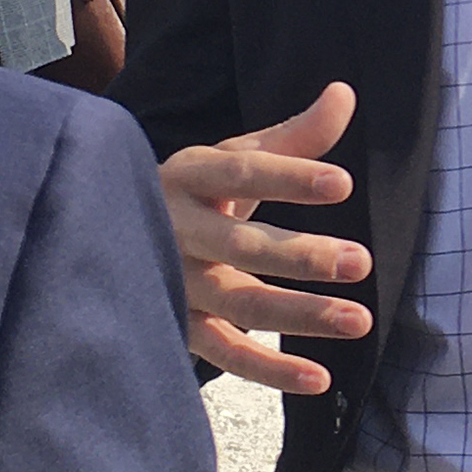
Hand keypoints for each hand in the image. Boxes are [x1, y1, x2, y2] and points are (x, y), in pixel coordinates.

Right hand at [158, 81, 372, 393]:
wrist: (111, 233)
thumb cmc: (198, 193)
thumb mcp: (234, 158)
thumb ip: (293, 136)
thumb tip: (345, 93)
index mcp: (189, 175)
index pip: (241, 173)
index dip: (291, 178)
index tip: (343, 183)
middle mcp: (174, 229)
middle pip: (239, 244)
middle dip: (301, 255)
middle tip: (361, 261)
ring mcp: (172, 283)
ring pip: (237, 303)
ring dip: (299, 315)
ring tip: (359, 320)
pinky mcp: (177, 329)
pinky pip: (226, 354)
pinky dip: (270, 370)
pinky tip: (320, 378)